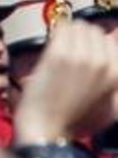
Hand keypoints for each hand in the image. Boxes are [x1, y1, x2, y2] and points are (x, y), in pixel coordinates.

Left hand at [14, 20, 117, 143]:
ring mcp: (81, 57)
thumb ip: (116, 75)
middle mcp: (104, 62)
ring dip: (69, 35)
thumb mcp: (110, 105)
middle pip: (96, 30)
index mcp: (117, 73)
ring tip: (61, 50)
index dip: (96, 45)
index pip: (112, 40)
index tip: (84, 50)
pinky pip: (61, 28)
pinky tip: (51, 48)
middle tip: (70, 51)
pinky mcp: (59, 55)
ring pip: (79, 26)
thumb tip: (116, 38)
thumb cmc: (75, 122)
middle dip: (83, 39)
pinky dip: (56, 34)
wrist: (46, 130)